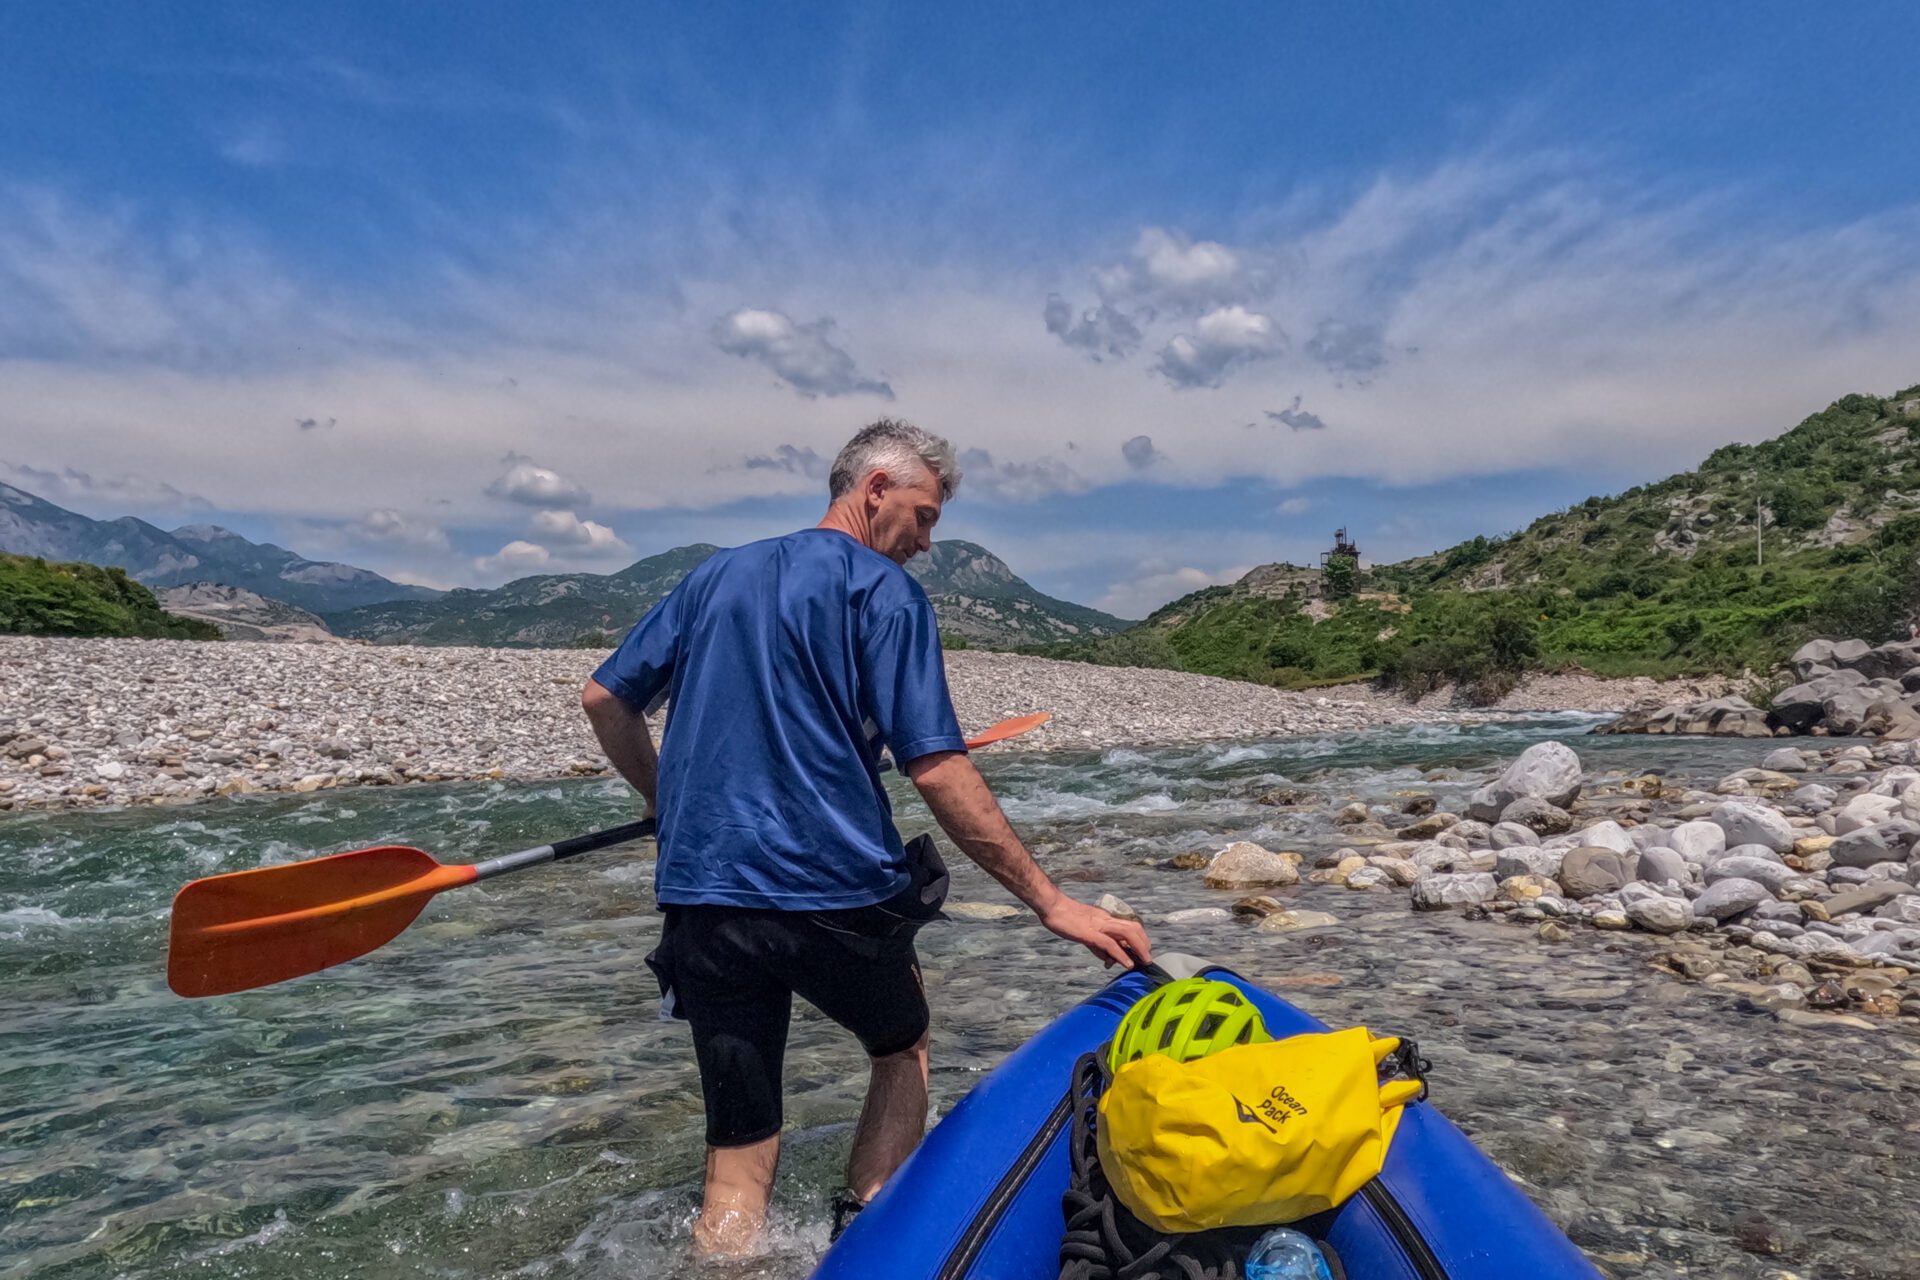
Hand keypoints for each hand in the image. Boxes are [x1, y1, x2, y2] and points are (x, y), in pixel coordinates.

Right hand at [1037, 895, 1152, 968]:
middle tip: (1148, 958)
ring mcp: (1099, 926)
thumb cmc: (1065, 919)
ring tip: (1145, 961)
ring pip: (1127, 933)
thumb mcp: (1085, 933)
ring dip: (1140, 948)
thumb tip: (1108, 959)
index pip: (1129, 926)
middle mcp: (1106, 920)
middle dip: (1145, 943)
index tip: (1144, 952)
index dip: (1140, 938)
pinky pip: (1110, 944)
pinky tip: (1128, 963)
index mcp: (1105, 919)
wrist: (1052, 907)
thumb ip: (1098, 946)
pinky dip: (1122, 954)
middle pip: (1134, 928)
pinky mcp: (1090, 933)